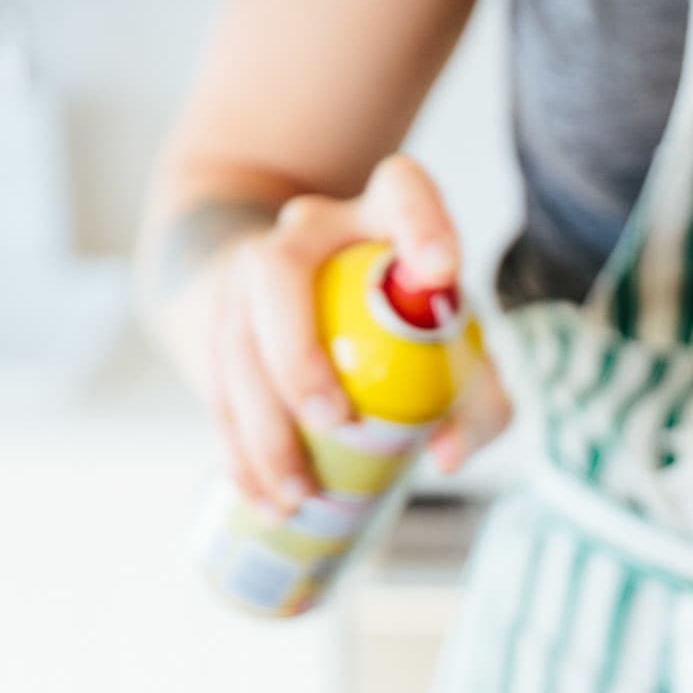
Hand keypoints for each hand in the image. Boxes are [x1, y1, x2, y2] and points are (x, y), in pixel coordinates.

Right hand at [195, 155, 509, 511]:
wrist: (301, 303)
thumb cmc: (402, 329)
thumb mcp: (455, 354)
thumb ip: (478, 402)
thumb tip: (447, 454)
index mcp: (380, 217)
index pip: (402, 191)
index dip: (421, 223)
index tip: (442, 269)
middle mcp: (307, 234)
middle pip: (278, 270)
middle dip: (297, 351)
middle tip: (334, 420)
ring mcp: (249, 274)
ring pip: (236, 341)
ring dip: (264, 427)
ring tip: (300, 494)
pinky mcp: (215, 326)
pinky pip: (216, 392)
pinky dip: (240, 454)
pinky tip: (266, 501)